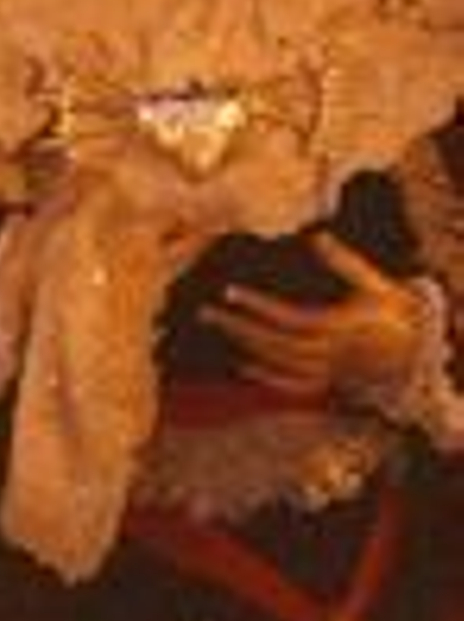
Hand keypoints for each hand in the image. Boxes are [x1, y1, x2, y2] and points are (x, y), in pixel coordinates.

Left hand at [201, 229, 422, 401]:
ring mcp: (327, 370)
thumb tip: (316, 236)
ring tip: (216, 324)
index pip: (289, 318)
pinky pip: (291, 384)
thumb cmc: (393, 310)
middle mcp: (329, 352)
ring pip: (278, 362)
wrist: (414, 351)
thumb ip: (346, 262)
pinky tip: (241, 362)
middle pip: (275, 343)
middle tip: (206, 311)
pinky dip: (266, 375)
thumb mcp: (375, 283)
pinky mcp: (326, 381)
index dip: (258, 306)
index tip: (228, 291)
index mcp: (339, 326)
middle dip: (238, 327)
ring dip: (244, 345)